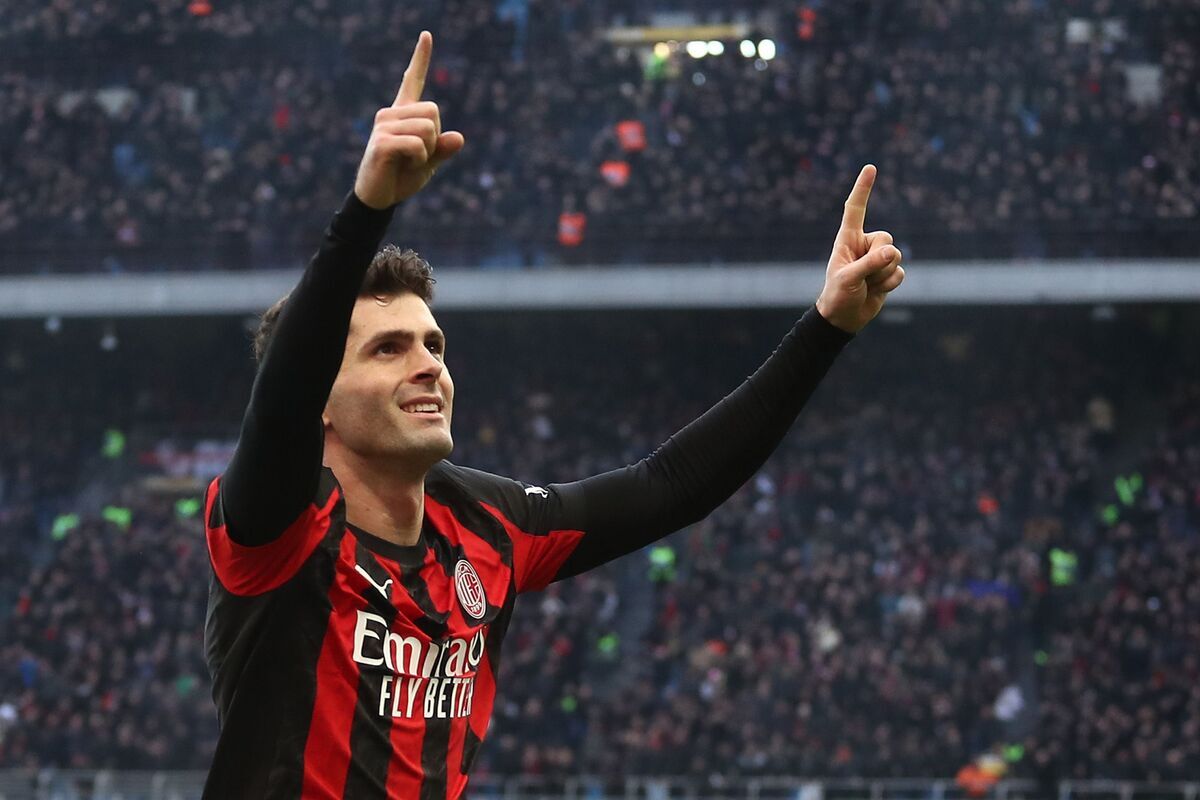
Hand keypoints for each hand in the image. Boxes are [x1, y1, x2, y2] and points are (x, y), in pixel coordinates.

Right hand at [354, 31, 465, 209]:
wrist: (379, 198)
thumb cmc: (402, 177)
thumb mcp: (430, 162)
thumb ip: (444, 149)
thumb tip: (459, 138)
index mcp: (403, 113)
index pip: (413, 80)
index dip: (421, 58)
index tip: (427, 35)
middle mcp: (391, 113)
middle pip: (434, 111)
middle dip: (435, 137)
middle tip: (418, 154)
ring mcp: (384, 125)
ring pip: (428, 128)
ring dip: (427, 151)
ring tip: (408, 160)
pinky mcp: (382, 142)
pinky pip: (417, 145)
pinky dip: (419, 159)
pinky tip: (403, 165)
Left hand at [815, 165, 904, 332]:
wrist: (843, 318)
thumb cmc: (837, 295)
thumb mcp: (849, 279)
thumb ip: (870, 264)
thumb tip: (893, 253)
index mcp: (848, 239)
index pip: (856, 209)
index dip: (863, 189)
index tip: (870, 168)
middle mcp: (865, 245)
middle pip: (887, 239)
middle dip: (878, 260)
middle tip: (862, 276)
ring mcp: (878, 259)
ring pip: (896, 257)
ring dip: (882, 276)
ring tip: (866, 285)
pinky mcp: (888, 273)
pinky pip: (900, 274)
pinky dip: (889, 285)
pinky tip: (875, 291)